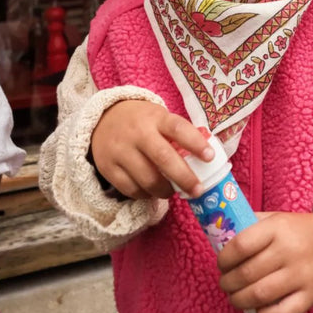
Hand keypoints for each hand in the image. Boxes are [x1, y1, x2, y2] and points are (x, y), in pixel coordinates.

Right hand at [90, 100, 213, 199]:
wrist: (103, 118)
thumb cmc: (142, 121)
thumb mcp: (159, 118)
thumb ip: (178, 134)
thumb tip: (205, 158)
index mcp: (155, 117)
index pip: (178, 128)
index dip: (195, 143)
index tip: (210, 157)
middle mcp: (138, 133)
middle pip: (163, 158)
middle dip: (184, 177)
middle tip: (198, 190)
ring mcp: (121, 150)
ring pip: (147, 179)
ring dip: (165, 190)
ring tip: (173, 192)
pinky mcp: (108, 167)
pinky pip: (131, 189)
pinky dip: (146, 195)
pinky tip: (152, 191)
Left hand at [218, 210, 312, 312]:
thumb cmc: (294, 231)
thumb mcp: (273, 218)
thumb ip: (248, 226)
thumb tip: (219, 239)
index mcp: (278, 228)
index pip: (242, 245)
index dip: (224, 258)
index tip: (221, 264)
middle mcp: (290, 250)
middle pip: (247, 273)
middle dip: (227, 282)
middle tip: (224, 283)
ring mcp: (302, 275)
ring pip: (260, 295)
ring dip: (239, 300)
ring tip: (234, 297)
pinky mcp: (310, 296)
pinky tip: (256, 310)